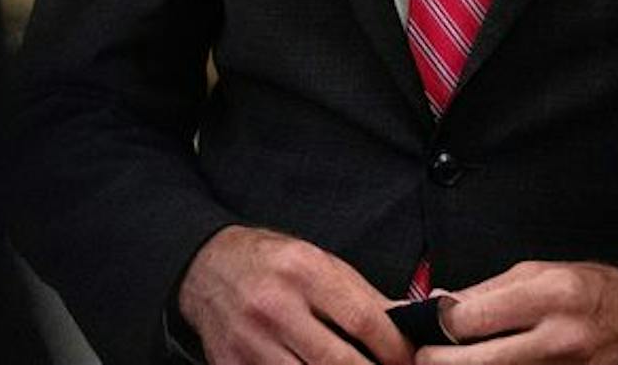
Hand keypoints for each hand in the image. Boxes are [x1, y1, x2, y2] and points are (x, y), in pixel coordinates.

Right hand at [176, 225, 414, 364]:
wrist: (207, 268)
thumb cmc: (270, 263)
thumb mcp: (320, 263)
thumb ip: (365, 296)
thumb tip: (411, 321)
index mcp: (303, 271)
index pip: (363, 320)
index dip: (394, 348)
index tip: (408, 360)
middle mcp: (275, 307)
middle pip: (340, 362)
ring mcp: (251, 343)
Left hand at [421, 261, 617, 363]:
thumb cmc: (594, 293)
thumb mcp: (542, 273)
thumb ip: (488, 291)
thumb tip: (441, 304)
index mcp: (547, 297)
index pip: (469, 320)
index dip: (437, 327)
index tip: (425, 328)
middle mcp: (555, 340)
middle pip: (474, 363)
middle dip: (438, 362)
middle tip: (424, 358)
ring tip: (456, 361)